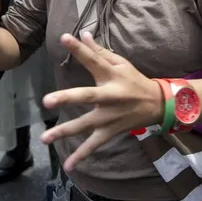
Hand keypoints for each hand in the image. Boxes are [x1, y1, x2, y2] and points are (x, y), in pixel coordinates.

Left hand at [40, 33, 163, 172]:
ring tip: (44, 139)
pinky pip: (94, 145)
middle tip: (47, 101)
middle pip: (86, 96)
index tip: (64, 37)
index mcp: (111, 75)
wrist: (157, 105)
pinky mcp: (110, 131)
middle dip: (67, 98)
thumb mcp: (121, 63)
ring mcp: (109, 116)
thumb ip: (99, 51)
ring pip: (84, 124)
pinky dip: (81, 155)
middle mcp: (109, 96)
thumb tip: (82, 34)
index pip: (93, 59)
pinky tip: (68, 166)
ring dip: (64, 132)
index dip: (79, 49)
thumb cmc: (135, 81)